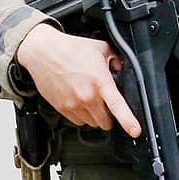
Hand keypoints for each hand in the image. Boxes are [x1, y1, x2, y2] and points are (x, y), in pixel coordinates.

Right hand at [15, 23, 141, 137]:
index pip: (118, 107)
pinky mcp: (61, 108)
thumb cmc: (70, 49)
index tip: (136, 131)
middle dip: (110, 116)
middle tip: (107, 104)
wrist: (43, 52)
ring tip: (91, 98)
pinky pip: (77, 121)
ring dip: (95, 116)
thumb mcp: (101, 48)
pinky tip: (79, 100)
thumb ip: (116, 61)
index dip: (129, 122)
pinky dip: (82, 115)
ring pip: (91, 123)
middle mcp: (87, 97)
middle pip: (105, 122)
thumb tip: (121, 70)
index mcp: (100, 82)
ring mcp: (73, 105)